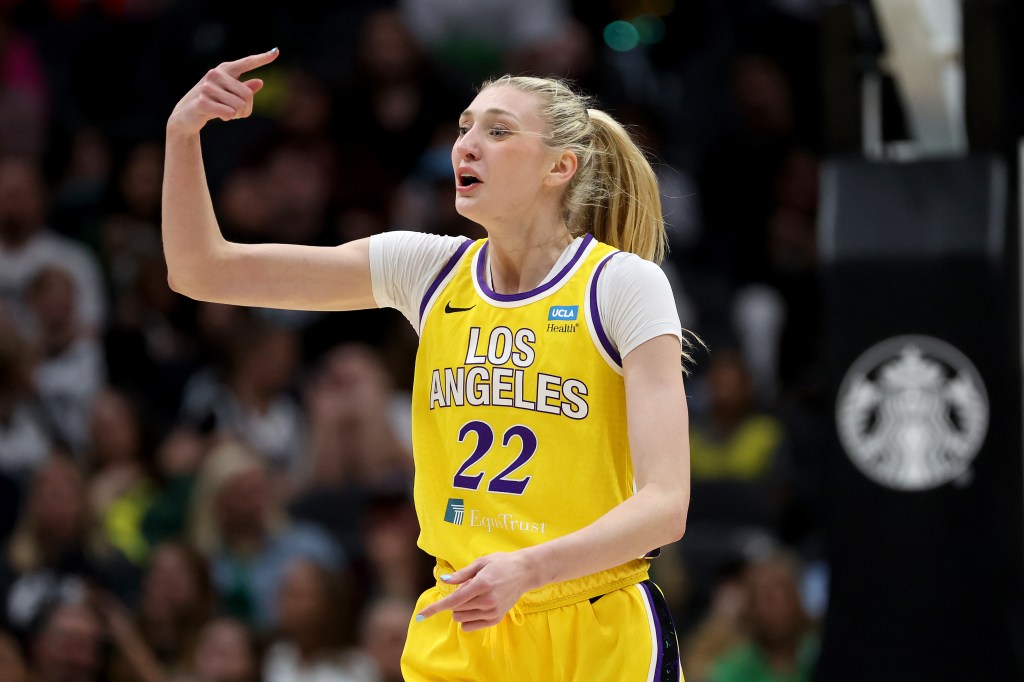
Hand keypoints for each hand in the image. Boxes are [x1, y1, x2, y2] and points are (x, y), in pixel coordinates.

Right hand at [167, 48, 278, 135]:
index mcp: (224, 69)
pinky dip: (228, 118)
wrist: (186, 115)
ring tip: (225, 113)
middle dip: (245, 109)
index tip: (276, 52)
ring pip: (239, 106)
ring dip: (236, 115)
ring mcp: (207, 87)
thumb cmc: (211, 103)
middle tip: (235, 113)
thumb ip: (244, 89)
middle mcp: (215, 74)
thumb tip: (260, 81)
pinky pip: (229, 113)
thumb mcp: (229, 95)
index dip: (262, 58)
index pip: (246, 62)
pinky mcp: (202, 101)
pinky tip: (219, 116)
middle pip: (248, 95)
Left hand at [416, 551, 540, 630]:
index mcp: (481, 584)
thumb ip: (461, 574)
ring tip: (476, 595)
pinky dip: (467, 618)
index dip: (435, 608)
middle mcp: (487, 600)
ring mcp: (492, 611)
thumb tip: (443, 580)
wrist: (524, 572)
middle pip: (455, 609)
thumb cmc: (501, 563)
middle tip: (469, 586)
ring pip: (461, 618)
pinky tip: (477, 606)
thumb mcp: (480, 563)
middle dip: (455, 600)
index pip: (453, 600)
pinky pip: (470, 626)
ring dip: (461, 608)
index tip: (421, 616)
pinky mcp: (496, 619)